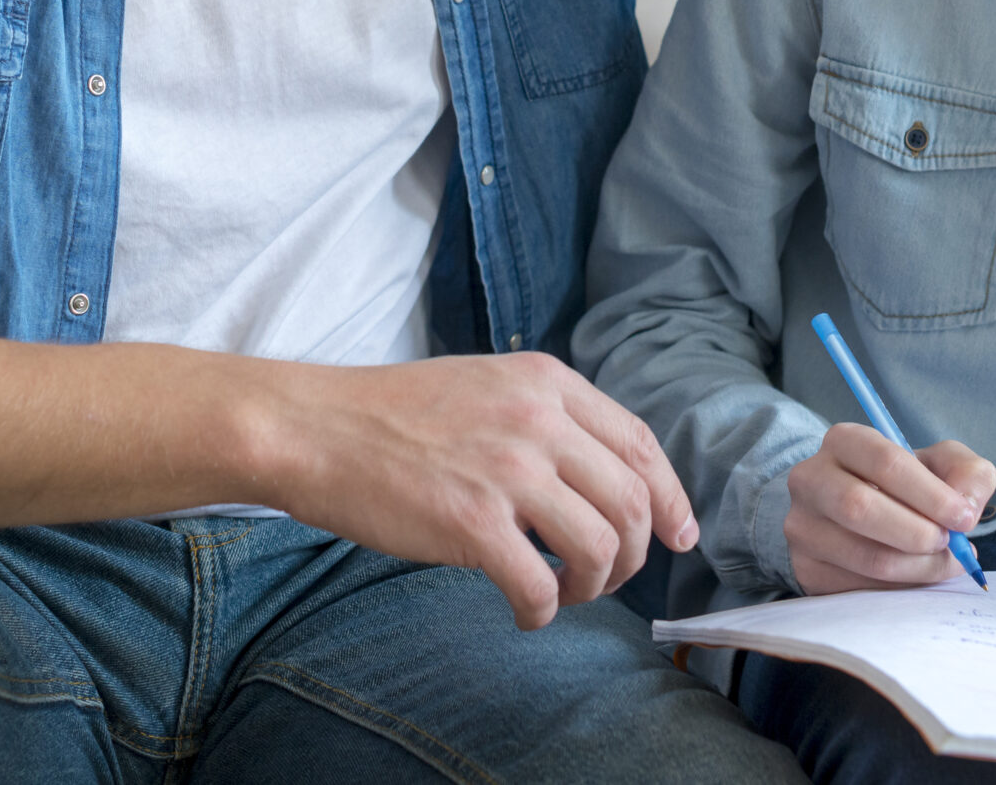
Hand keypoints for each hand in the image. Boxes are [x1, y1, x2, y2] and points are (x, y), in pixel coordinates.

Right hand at [258, 351, 696, 630]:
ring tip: (564, 592)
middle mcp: (538, 419)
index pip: (639, 443)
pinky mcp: (472, 521)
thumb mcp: (487, 386)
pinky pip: (541, 584)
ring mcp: (507, 469)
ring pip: (600, 546)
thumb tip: (602, 480)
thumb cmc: (393, 415)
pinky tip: (525, 612)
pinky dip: (544, 611)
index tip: (679, 534)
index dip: (670, 496)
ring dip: (595, 585)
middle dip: (634, 553)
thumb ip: (546, 419)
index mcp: (546, 382)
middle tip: (607, 577)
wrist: (315, 428)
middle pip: (631, 501)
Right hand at [784, 423, 995, 594]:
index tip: (964, 518)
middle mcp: (811, 479)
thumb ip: (968, 472)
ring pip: (865, 556)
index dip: (931, 494)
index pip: (886, 463)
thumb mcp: (940, 465)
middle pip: (861, 508)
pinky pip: (860, 588)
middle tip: (950, 544)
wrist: (856, 514)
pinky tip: (915, 576)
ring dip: (917, 568)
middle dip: (919, 533)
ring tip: (942, 562)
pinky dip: (900, 589)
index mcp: (843, 441)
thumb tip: (966, 507)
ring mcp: (803, 526)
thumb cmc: (904, 486)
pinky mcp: (806, 568)